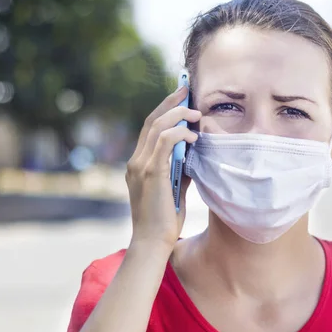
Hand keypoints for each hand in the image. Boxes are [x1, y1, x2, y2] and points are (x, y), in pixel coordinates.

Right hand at [125, 86, 200, 251]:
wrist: (153, 242)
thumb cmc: (165, 219)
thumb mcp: (174, 187)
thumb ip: (179, 167)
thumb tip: (193, 150)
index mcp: (138, 163)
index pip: (150, 127)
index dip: (164, 109)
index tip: (181, 97)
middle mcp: (135, 161)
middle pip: (151, 120)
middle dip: (170, 102)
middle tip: (187, 89)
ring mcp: (140, 166)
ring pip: (157, 127)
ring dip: (178, 115)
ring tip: (196, 113)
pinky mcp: (151, 173)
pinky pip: (164, 142)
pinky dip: (179, 134)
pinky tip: (193, 136)